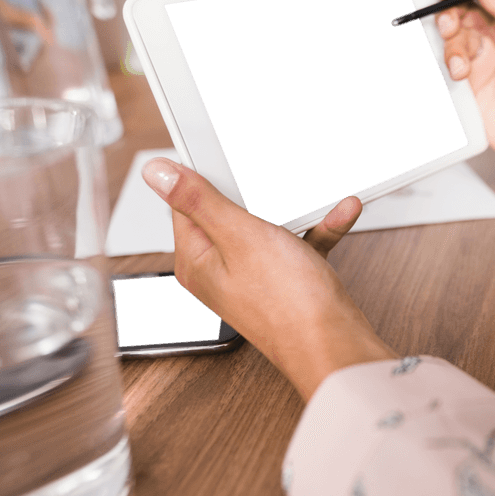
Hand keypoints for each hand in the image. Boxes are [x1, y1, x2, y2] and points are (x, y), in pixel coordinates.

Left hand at [142, 158, 395, 400]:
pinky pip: (299, 243)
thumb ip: (199, 201)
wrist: (335, 344)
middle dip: (254, 188)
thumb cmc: (287, 303)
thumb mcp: (239, 236)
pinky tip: (339, 212)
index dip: (203, 175)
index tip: (220, 151)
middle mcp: (221, 269)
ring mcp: (255, 275)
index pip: (184, 204)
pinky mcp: (287, 280)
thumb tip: (155, 173)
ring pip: (269, 225)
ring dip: (294, 206)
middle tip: (269, 167)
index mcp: (196, 260)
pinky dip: (317, 227)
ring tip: (312, 188)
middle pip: (228, 211)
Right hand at [435, 0, 494, 200]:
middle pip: (460, 10)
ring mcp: (481, 58)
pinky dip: (448, 66)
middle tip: (448, 27)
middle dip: (448, 16)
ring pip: (450, 37)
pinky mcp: (468, 81)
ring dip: (450, 47)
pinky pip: (447, 62)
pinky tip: (460, 78)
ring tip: (461, 67)